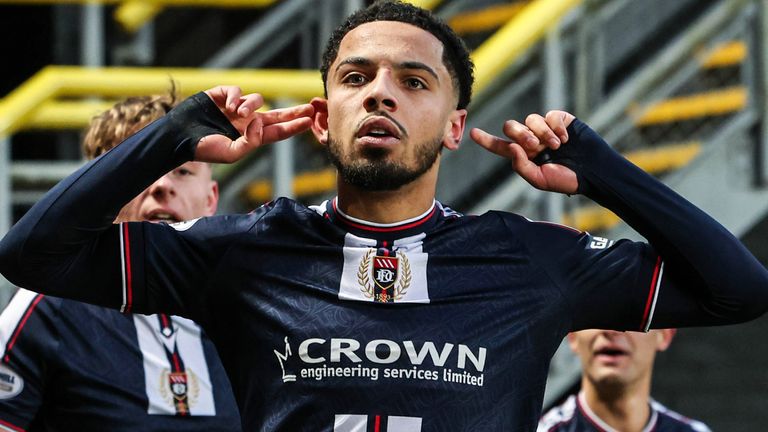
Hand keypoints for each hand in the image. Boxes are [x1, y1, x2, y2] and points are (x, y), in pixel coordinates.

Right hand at [195, 86, 314, 162]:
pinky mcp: (223, 94)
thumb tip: (260, 122)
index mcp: (250, 137)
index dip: (294, 126)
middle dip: (293, 112)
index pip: (277, 132)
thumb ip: (250, 143)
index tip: (309, 121)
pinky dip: (236, 98)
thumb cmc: (203, 148)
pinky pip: (238, 91)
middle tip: (310, 108)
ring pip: (257, 100)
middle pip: (276, 115)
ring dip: (251, 105)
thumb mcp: (230, 154)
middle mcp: (246, 122)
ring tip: (239, 114)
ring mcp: (235, 108)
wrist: (178, 136)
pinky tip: (228, 107)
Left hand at [470, 110, 577, 193]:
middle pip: (511, 127)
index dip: (486, 140)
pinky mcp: (560, 120)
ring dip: (541, 133)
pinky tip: (566, 138)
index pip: (500, 146)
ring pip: (530, 119)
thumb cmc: (566, 179)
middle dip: (519, 134)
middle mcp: (531, 140)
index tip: (472, 133)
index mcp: (524, 155)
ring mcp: (545, 129)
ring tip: (556, 145)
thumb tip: (511, 148)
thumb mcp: (540, 180)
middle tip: (534, 145)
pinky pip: (549, 116)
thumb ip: (521, 166)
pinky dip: (556, 127)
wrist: (593, 171)